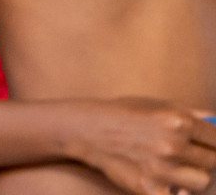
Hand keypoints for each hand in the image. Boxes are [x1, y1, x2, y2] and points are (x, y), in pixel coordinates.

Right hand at [68, 98, 215, 194]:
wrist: (87, 130)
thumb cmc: (122, 113)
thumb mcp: (153, 104)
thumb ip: (187, 113)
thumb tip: (213, 119)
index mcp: (177, 121)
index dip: (214, 142)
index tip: (208, 145)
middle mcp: (172, 144)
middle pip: (214, 160)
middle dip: (205, 158)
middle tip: (191, 156)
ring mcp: (162, 169)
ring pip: (202, 181)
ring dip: (193, 175)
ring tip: (179, 169)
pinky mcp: (151, 188)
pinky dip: (176, 191)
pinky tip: (170, 183)